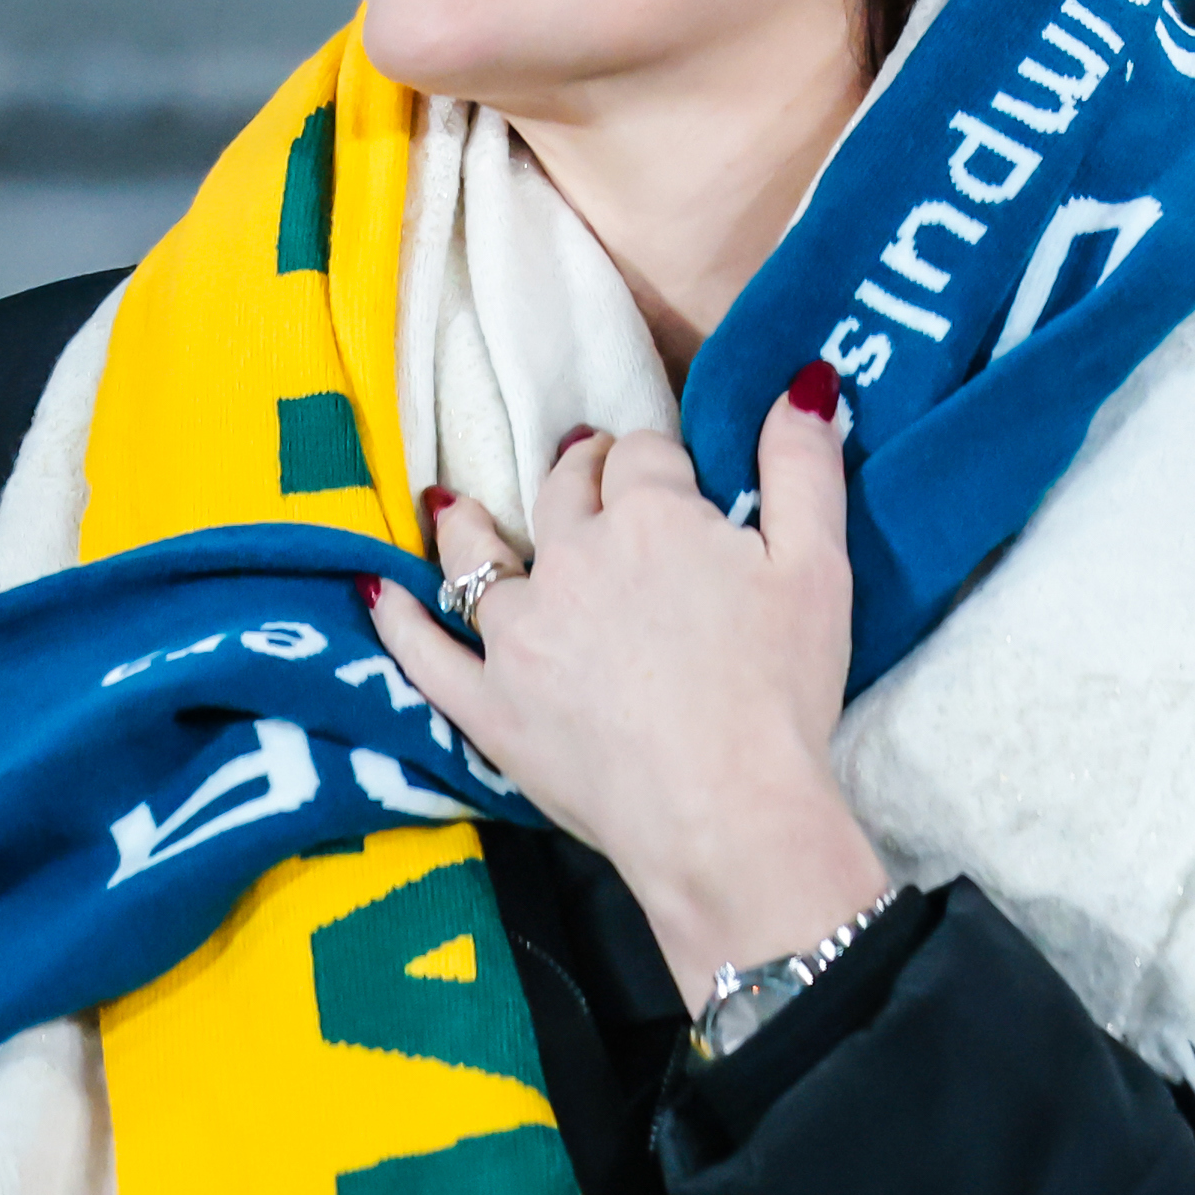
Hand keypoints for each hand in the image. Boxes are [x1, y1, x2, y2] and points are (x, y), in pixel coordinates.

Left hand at [362, 389, 890, 994]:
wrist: (726, 812)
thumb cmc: (783, 691)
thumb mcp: (819, 569)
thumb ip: (804, 469)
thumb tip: (801, 382)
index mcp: (652, 518)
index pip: (645, 455)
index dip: (663, 460)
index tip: (679, 477)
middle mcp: (571, 558)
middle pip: (562, 490)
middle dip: (579, 471)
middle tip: (590, 470)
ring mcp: (518, 631)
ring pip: (478, 556)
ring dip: (470, 524)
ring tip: (461, 506)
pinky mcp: (487, 701)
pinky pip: (421, 650)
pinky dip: (395, 617)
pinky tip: (375, 590)